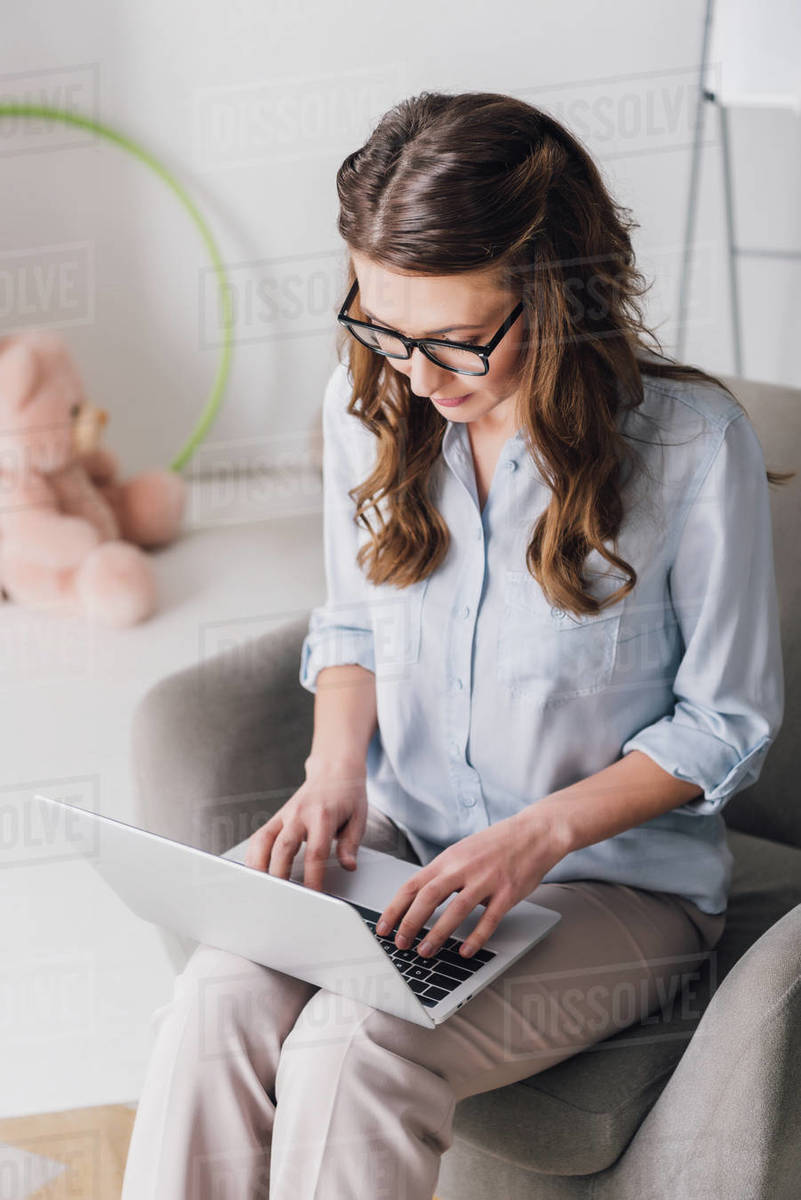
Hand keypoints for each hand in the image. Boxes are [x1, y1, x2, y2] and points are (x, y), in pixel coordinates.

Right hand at [244, 759, 367, 890]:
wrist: (335, 770)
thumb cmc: (347, 795)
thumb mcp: (359, 818)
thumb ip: (351, 844)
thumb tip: (348, 866)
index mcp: (323, 816)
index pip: (315, 852)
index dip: (313, 876)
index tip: (313, 895)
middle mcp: (300, 814)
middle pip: (283, 848)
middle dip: (280, 875)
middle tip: (280, 898)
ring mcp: (285, 814)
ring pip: (264, 841)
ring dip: (260, 866)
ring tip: (260, 888)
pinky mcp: (276, 816)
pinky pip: (259, 836)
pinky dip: (253, 855)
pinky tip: (254, 871)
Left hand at [374, 806, 568, 958]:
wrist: (534, 832)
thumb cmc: (496, 844)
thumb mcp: (462, 851)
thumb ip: (443, 873)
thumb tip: (419, 898)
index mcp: (449, 859)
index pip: (413, 884)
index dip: (395, 908)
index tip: (384, 927)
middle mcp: (464, 868)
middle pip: (428, 897)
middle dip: (410, 923)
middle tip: (401, 944)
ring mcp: (486, 880)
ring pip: (456, 910)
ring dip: (438, 934)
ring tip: (426, 952)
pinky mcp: (507, 892)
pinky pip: (489, 919)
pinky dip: (476, 937)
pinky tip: (465, 951)